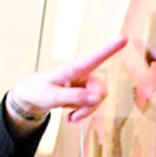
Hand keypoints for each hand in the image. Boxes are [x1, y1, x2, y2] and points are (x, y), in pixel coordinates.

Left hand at [9, 36, 127, 122]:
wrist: (31, 97)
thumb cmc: (38, 91)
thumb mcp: (52, 96)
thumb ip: (74, 97)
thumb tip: (95, 98)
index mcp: (74, 68)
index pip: (95, 57)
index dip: (110, 48)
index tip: (124, 38)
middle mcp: (82, 74)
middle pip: (100, 90)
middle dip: (90, 106)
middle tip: (74, 116)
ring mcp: (84, 84)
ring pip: (97, 100)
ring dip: (85, 112)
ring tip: (70, 118)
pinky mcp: (83, 93)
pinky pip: (91, 105)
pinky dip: (82, 113)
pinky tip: (70, 117)